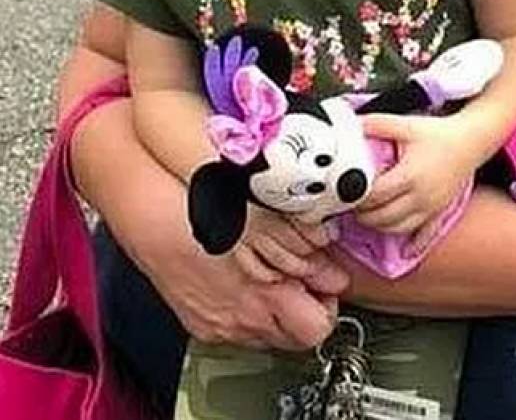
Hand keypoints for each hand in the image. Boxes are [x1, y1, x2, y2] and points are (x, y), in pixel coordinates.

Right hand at [124, 203, 345, 349]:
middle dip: (307, 309)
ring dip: (279, 312)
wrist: (147, 211)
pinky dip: (251, 312)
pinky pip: (239, 330)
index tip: (326, 282)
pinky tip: (246, 282)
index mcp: (262, 297)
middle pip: (296, 338)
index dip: (328, 303)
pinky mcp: (200, 322)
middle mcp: (241, 319)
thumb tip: (334, 271)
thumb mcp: (266, 222)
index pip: (319, 327)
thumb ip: (306, 253)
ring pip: (269, 336)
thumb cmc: (199, 210)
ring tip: (275, 278)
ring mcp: (218, 324)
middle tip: (306, 281)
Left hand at [357, 113, 482, 233]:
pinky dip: (411, 242)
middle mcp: (421, 196)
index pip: (376, 196)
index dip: (358, 197)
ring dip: (379, 226)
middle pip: (384, 217)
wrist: (472, 141)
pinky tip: (403, 249)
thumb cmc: (439, 134)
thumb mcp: (407, 125)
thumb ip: (377, 124)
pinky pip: (423, 234)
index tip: (348, 192)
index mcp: (410, 176)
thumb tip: (353, 125)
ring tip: (368, 215)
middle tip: (353, 206)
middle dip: (364, 215)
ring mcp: (431, 208)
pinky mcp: (439, 212)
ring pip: (398, 229)